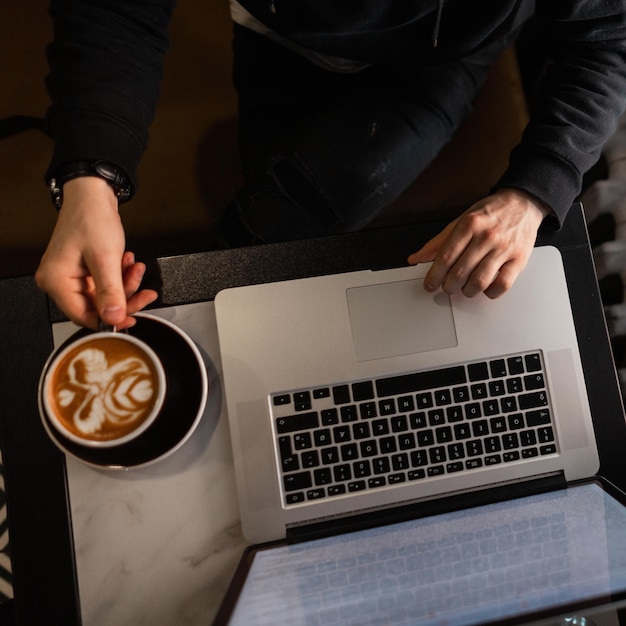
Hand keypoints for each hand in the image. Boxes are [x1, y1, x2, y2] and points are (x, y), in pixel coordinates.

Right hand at [35, 177, 157, 329]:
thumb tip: (115, 318)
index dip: (110, 320)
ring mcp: (70, 276)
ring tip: (137, 269)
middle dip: (124, 297)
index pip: (84, 316)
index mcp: (56, 281)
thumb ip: (111, 291)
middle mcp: (59, 281)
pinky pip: (104, 283)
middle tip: (144, 292)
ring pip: (104, 295)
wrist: (93, 194)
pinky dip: (120, 276)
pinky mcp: (81, 271)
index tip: (133, 317)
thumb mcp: (106, 258)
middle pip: (96, 306)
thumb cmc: (92, 217)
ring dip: (125, 284)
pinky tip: (128, 263)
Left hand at [407, 188, 550, 298]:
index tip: (429, 284)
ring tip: (465, 289)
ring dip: (467, 291)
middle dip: (449, 286)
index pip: (446, 257)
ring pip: (480, 281)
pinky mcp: (519, 259)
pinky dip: (491, 292)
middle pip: (460, 272)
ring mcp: (504, 248)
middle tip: (447, 287)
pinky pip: (503, 284)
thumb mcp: (461, 220)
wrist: (523, 203)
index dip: (434, 275)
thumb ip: (439, 241)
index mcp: (469, 225)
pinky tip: (485, 289)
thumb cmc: (490, 213)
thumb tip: (417, 258)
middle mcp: (487, 236)